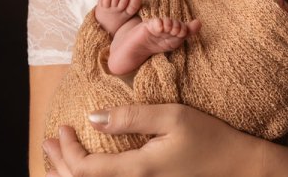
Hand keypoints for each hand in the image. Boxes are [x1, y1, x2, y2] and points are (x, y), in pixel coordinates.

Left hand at [43, 104, 262, 176]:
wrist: (238, 167)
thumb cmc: (210, 138)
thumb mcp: (173, 117)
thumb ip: (132, 117)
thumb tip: (93, 118)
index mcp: (137, 170)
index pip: (85, 170)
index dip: (66, 151)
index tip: (62, 127)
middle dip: (60, 164)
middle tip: (48, 141)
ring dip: (71, 175)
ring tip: (58, 160)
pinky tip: (91, 171)